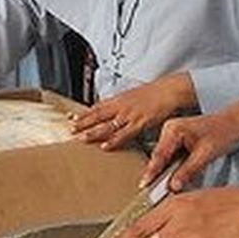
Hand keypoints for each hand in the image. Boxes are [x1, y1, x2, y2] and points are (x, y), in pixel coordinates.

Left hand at [75, 74, 194, 150]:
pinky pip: (125, 134)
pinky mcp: (140, 123)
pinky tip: (105, 146)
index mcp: (118, 100)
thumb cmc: (153, 94)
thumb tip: (108, 110)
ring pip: (108, 125)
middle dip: (83, 123)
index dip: (83, 114)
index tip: (70, 118)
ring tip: (81, 139)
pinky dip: (114, 140)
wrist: (168, 90)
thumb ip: (119, 104)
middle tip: (70, 130)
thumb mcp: (131, 96)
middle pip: (98, 115)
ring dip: (93, 133)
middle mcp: (121, 107)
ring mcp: (129, 115)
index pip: (96, 107)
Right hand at [141, 107, 238, 189]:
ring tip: (160, 186)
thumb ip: (188, 171)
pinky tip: (174, 176)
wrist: (235, 124)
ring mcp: (173, 133)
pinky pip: (171, 156)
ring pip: (165, 157)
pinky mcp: (178, 139)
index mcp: (174, 129)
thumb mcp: (205, 155)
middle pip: (159, 156)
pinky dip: (172, 167)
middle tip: (150, 189)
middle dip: (157, 173)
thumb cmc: (223, 132)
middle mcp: (170, 129)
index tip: (145, 184)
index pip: (160, 154)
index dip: (152, 171)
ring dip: (165, 171)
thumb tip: (173, 186)